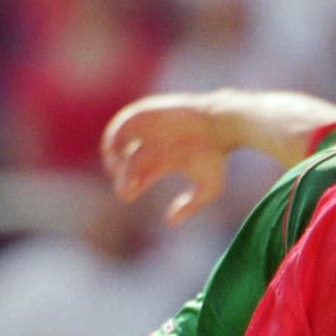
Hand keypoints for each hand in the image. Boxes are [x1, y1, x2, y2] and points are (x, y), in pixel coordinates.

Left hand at [101, 95, 226, 225]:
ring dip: (113, 154)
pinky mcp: (148, 112)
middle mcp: (154, 144)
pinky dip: (115, 134)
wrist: (221, 125)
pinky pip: (124, 121)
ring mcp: (150, 128)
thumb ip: (191, 206)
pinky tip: (115, 148)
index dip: (131, 187)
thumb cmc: (215, 156)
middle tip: (126, 188)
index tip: (128, 196)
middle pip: (129, 162)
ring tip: (115, 167)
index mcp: (164, 160)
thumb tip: (170, 222)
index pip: (140, 176)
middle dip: (124, 177)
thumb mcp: (209, 188)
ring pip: (121, 140)